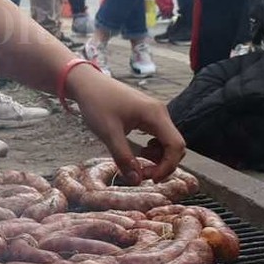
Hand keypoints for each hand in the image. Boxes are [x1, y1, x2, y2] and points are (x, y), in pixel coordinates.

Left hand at [68, 67, 186, 182]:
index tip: (150, 178)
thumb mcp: (109, 134)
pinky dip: (154, 150)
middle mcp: (160, 113)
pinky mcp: (148, 115)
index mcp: (155, 114)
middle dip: (163, 164)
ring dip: (158, 158)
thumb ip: (123, 158)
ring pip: (168, 142)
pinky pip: (160, 137)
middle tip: (141, 174)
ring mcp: (156, 113)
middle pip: (175, 145)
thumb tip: (136, 180)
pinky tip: (140, 152)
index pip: (176, 145)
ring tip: (138, 162)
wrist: (87, 83)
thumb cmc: (97, 103)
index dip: (168, 166)